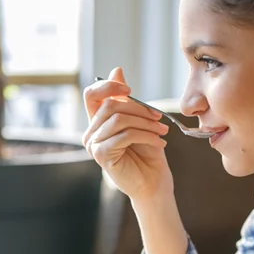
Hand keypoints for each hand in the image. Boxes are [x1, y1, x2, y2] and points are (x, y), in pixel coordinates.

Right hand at [82, 67, 173, 202]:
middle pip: (110, 105)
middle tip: (159, 118)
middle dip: (139, 108)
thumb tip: (117, 70)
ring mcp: (93, 144)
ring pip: (119, 119)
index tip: (129, 91)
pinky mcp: (101, 155)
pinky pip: (124, 135)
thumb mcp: (140, 121)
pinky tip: (160, 143)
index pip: (92, 94)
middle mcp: (91, 132)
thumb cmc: (147, 153)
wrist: (153, 184)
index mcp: (97, 122)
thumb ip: (127, 100)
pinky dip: (146, 135)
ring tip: (162, 132)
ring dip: (146, 123)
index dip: (108, 86)